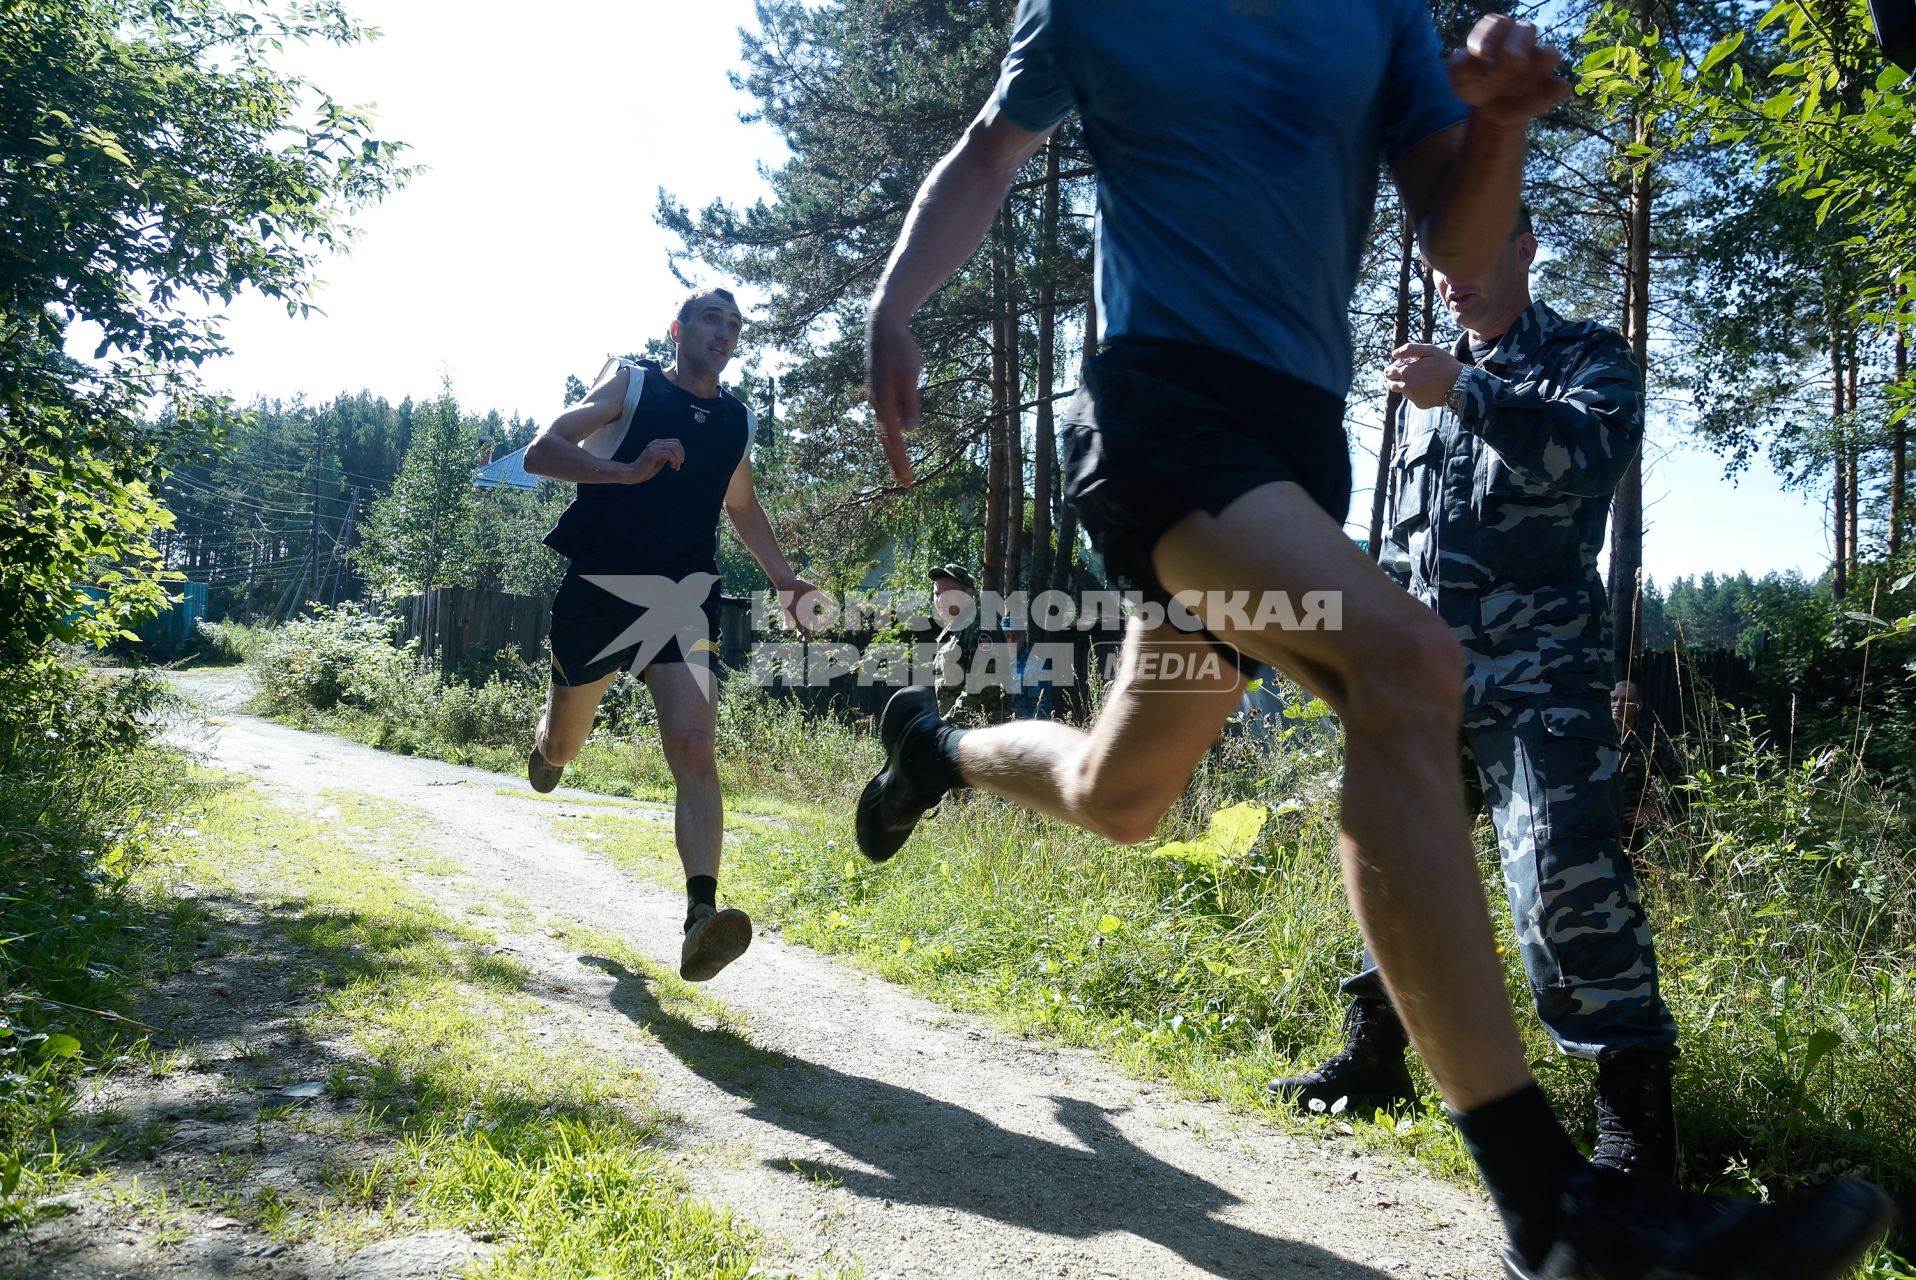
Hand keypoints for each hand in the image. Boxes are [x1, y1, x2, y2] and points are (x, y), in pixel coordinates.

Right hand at [625, 438, 684, 483]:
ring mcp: (654, 447)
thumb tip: (679, 455)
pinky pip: (669, 454)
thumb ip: (667, 455)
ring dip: (678, 459)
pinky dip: (674, 461)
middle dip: (681, 455)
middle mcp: (656, 443)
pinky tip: (671, 467)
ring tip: (675, 467)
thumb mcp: (660, 460)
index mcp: (658, 443)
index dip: (681, 452)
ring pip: (674, 448)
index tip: (679, 462)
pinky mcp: (652, 454)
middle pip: (676, 443)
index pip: (676, 442)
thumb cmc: (647, 468)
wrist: (634, 473)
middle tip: (678, 466)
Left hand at [779, 576, 824, 637]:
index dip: (814, 625)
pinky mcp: (786, 610)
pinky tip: (785, 630)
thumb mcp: (812, 590)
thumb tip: (831, 602)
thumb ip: (821, 597)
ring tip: (799, 638)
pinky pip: (786, 619)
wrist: (788, 582)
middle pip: (806, 625)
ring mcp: (794, 612)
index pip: (813, 620)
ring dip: (799, 631)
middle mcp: (802, 612)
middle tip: (807, 640)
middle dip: (807, 632)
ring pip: (797, 625)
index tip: (815, 630)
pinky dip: (786, 625)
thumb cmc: (801, 585)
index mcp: (809, 608)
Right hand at [867, 307, 921, 486]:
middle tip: (905, 483)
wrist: (882, 325)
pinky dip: (888, 437)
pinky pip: (882, 421)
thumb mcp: (910, 373)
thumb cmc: (900, 348)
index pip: (894, 440)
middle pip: (885, 441)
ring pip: (882, 432)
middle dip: (895, 463)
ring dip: (891, 452)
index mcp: (884, 402)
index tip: (909, 480)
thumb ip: (909, 401)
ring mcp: (876, 398)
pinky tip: (893, 441)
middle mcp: (877, 404)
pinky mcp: (878, 393)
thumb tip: (910, 429)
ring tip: (898, 470)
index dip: (901, 461)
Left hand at [1385, 343, 1462, 409]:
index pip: (1389, 372)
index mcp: (1407, 372)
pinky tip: (1428, 387)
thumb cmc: (1446, 364)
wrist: (1461, 384)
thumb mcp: (1430, 350)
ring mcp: (1413, 397)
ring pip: (1402, 391)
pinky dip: (1417, 393)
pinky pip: (1413, 398)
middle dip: (1396, 378)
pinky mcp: (1419, 404)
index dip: (1393, 367)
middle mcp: (1406, 387)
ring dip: (1407, 385)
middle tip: (1408, 373)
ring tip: (1422, 379)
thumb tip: (1393, 354)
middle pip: (1391, 384)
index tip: (1401, 365)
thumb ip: (1410, 349)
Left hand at [1447, 15, 1570, 127]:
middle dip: (1518, 43)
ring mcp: (1537, 65)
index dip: (1491, 34)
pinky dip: (1553, 91)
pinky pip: (1559, 86)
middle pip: (1527, 30)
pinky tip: (1537, 101)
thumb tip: (1480, 59)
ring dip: (1542, 62)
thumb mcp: (1457, 75)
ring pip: (1550, 54)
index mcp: (1498, 35)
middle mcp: (1521, 44)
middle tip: (1510, 59)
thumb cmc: (1472, 83)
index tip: (1482, 53)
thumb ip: (1461, 64)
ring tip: (1526, 79)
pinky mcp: (1548, 87)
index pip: (1497, 24)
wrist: (1488, 109)